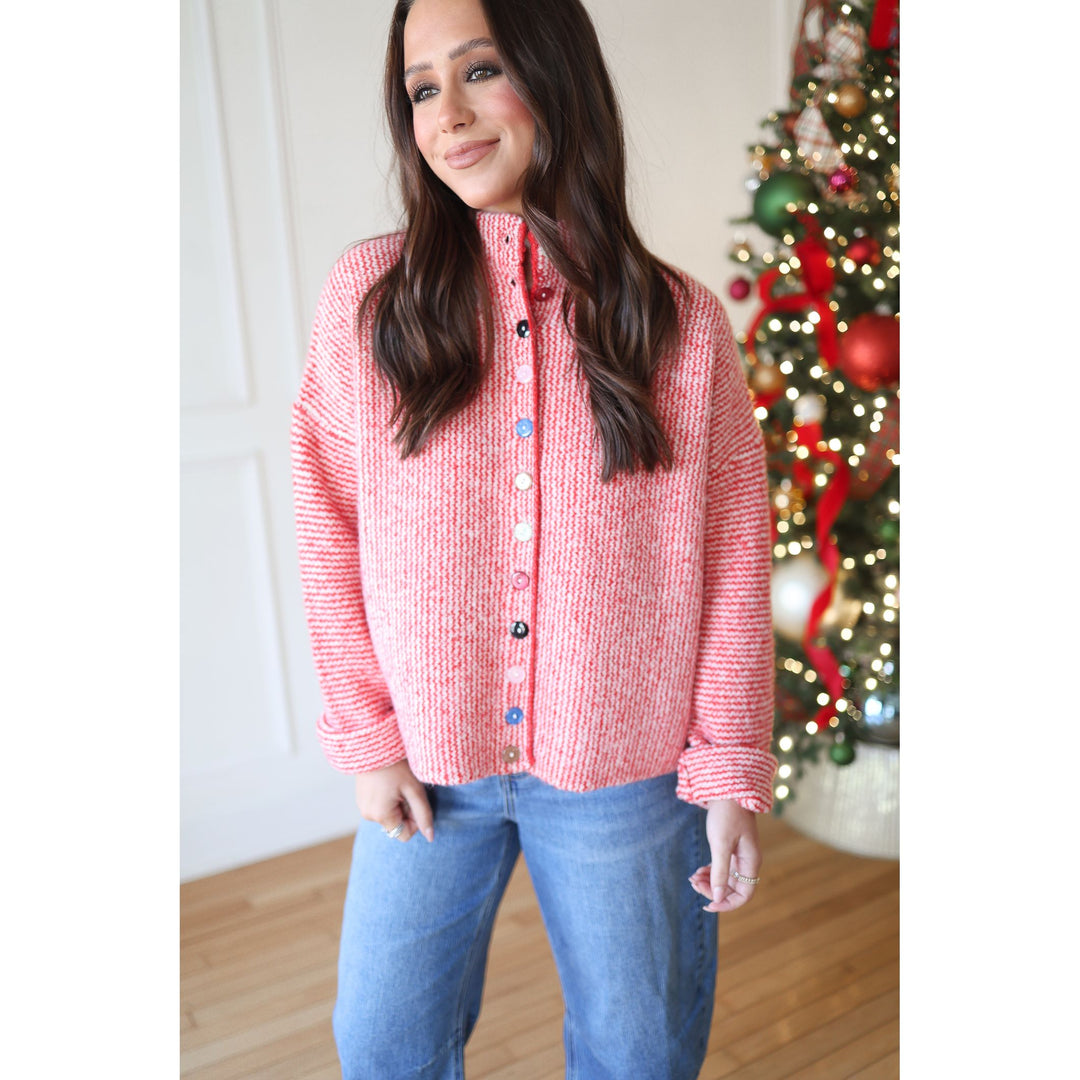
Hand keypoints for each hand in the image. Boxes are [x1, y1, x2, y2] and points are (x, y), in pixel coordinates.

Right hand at [353, 758, 433, 842]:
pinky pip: (380, 807)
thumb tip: (430, 837)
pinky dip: (388, 799)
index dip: (415, 820)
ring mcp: (362, 807)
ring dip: (397, 804)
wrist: (374, 744)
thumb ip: (423, 815)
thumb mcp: (414, 790)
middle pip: (396, 825)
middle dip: (405, 810)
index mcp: (381, 815)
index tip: (415, 800)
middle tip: (406, 789)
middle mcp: (368, 815)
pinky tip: (389, 782)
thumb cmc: (396, 765)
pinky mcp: (361, 799)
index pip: (405, 835)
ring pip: (389, 815)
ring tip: (397, 784)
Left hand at [688, 799, 761, 913]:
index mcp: (750, 862)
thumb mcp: (721, 844)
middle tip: (693, 882)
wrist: (727, 789)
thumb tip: (717, 897)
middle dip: (712, 890)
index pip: (743, 895)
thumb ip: (720, 871)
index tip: (707, 904)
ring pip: (725, 879)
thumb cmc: (726, 815)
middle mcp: (747, 862)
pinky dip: (709, 871)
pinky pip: (721, 868)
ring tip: (692, 877)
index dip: (726, 904)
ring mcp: (739, 855)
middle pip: (732, 888)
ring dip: (709, 882)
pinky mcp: (730, 848)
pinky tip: (697, 871)